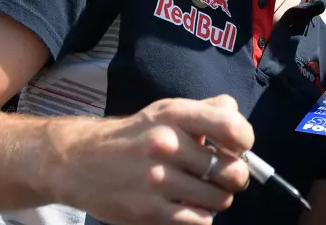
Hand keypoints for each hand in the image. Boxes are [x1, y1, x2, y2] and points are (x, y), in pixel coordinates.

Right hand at [50, 94, 254, 224]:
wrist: (79, 162)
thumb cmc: (136, 135)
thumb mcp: (168, 110)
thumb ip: (209, 111)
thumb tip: (241, 126)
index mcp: (176, 115)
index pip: (232, 127)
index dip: (245, 140)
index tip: (240, 147)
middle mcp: (167, 145)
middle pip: (233, 170)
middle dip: (236, 176)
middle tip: (224, 175)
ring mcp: (157, 180)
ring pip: (220, 199)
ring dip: (218, 197)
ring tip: (203, 189)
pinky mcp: (149, 211)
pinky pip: (200, 220)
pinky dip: (201, 215)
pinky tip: (188, 204)